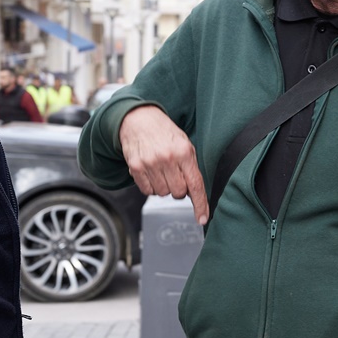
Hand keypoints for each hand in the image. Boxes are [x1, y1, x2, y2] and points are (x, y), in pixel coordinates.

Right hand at [120, 105, 208, 224]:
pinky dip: (151, 186)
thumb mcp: (184, 144)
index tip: (202, 218)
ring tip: (161, 170)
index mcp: (184, 152)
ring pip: (162, 194)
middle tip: (174, 175)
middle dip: (178, 189)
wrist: (139, 119)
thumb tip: (195, 193)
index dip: (200, 204)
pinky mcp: (136, 167)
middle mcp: (167, 158)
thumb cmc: (164, 133)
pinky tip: (151, 172)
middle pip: (178, 193)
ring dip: (164, 187)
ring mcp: (150, 163)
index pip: (195, 184)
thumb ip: (191, 167)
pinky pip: (147, 191)